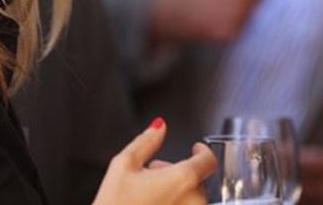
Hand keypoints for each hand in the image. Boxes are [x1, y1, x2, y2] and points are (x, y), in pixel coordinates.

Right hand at [93, 118, 216, 204]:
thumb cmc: (115, 204)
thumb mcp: (124, 165)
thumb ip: (146, 141)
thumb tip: (159, 127)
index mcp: (182, 179)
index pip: (207, 160)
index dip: (202, 151)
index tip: (196, 148)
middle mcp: (193, 202)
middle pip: (195, 179)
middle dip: (176, 172)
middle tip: (152, 174)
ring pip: (190, 198)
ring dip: (176, 190)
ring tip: (149, 192)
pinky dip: (173, 204)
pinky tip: (152, 203)